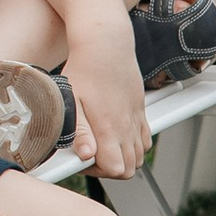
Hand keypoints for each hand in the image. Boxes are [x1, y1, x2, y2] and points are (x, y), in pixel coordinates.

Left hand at [62, 12, 149, 181]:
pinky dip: (133, 146)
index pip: (115, 169)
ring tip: (100, 145)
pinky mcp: (140, 112)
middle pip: (128, 168)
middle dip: (108, 169)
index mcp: (109, 126)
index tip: (80, 158)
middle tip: (88, 153)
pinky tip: (115, 136)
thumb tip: (85, 156)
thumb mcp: (71, 100)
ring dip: (122, 159)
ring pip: (139, 157)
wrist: (105, 44)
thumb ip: (78, 131)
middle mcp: (127, 126)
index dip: (95, 171)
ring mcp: (136, 120)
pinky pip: (145, 141)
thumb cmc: (84, 69)